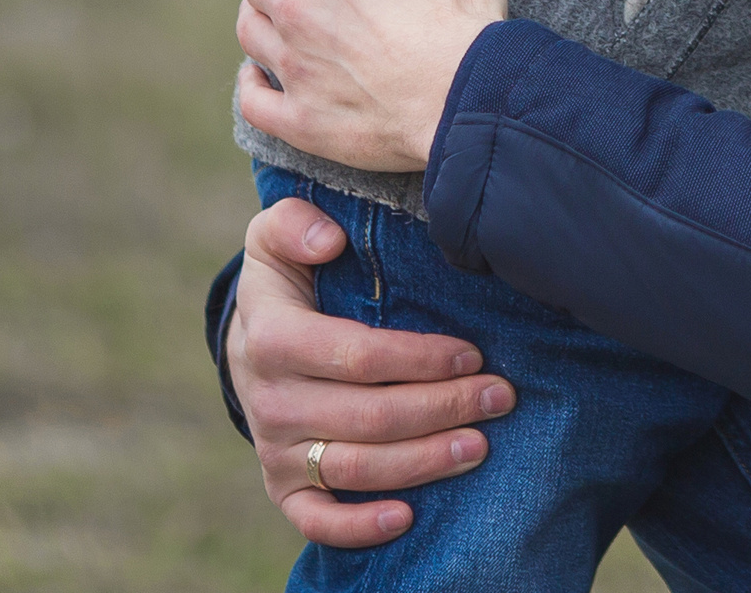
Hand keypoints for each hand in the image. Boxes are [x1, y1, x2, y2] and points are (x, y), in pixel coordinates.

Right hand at [225, 196, 514, 547]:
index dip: (419, 358)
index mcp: (273, 338)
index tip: (473, 352)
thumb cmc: (286, 277)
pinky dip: (360, 527)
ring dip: (424, 462)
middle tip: (500, 396)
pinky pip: (317, 520)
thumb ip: (295, 224)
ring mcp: (276, 451)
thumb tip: (330, 239)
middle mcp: (272, 402)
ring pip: (356, 469)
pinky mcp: (281, 487)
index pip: (357, 356)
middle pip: (369, 417)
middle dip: (442, 408)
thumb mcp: (277, 234)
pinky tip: (409, 517)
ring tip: (479, 446)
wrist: (249, 337)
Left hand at [237, 0, 508, 174]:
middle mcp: (298, 5)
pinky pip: (250, 98)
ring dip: (264, 16)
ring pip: (248, 30)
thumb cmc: (461, 4)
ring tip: (293, 18)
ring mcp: (294, 65)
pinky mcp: (300, 118)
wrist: (471, 95)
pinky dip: (253, 82)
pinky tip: (269, 73)